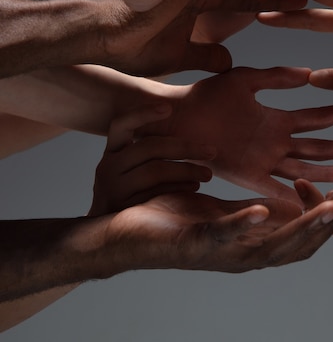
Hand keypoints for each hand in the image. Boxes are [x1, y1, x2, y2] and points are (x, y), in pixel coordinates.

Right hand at [89, 103, 214, 215]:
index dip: (143, 113)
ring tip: (208, 174)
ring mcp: (112, 188)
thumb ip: (154, 150)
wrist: (110, 237)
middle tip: (213, 151)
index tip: (168, 107)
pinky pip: (154, 194)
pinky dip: (178, 189)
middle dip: (185, 148)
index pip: (121, 124)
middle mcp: (107, 167)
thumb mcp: (134, 167)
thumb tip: (186, 123)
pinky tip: (195, 188)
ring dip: (186, 170)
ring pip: (154, 171)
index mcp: (114, 151)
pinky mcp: (121, 209)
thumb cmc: (134, 192)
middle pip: (148, 147)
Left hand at [106, 182, 332, 273]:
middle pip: (299, 244)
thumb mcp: (228, 207)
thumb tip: (290, 191)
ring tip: (327, 209)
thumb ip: (260, 205)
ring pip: (272, 245)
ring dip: (302, 228)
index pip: (304, 233)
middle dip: (329, 224)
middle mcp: (246, 253)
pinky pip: (224, 235)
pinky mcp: (196, 245)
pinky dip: (244, 224)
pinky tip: (263, 210)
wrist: (126, 232)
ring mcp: (223, 253)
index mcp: (255, 242)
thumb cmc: (177, 217)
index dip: (331, 217)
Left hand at [145, 66, 332, 202]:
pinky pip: (276, 189)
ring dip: (330, 171)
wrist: (173, 118)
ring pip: (305, 169)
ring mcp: (264, 162)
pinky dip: (295, 196)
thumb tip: (308, 72)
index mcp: (276, 120)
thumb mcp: (244, 80)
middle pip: (319, 147)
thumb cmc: (204, 97)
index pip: (317, 117)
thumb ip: (275, 77)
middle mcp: (275, 144)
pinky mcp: (247, 178)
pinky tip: (316, 202)